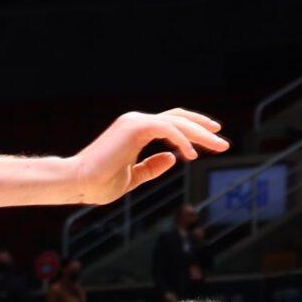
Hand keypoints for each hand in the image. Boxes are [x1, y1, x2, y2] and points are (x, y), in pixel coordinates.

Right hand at [67, 109, 227, 205]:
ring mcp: (135, 122)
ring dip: (200, 134)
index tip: (212, 137)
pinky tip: (192, 154)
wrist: (78, 181)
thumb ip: (152, 167)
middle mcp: (136, 121)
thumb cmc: (99, 183)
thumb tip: (173, 158)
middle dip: (204, 130)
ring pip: (177, 121)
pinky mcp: (134, 128)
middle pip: (179, 119)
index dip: (193, 128)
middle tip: (224, 142)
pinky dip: (182, 140)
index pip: (171, 122)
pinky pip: (167, 129)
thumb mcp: (133, 177)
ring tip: (218, 146)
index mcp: (136, 131)